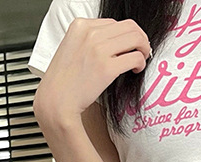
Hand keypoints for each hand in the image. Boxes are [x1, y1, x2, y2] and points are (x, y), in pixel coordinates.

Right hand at [33, 17, 152, 122]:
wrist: (56, 101)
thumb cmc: (64, 80)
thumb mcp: (73, 47)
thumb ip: (91, 40)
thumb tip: (115, 41)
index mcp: (80, 25)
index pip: (114, 22)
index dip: (125, 34)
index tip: (129, 45)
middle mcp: (90, 33)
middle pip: (129, 26)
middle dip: (140, 39)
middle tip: (142, 51)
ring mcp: (98, 50)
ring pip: (136, 39)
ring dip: (144, 49)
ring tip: (140, 61)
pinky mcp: (107, 68)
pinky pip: (135, 58)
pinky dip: (141, 63)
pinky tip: (136, 70)